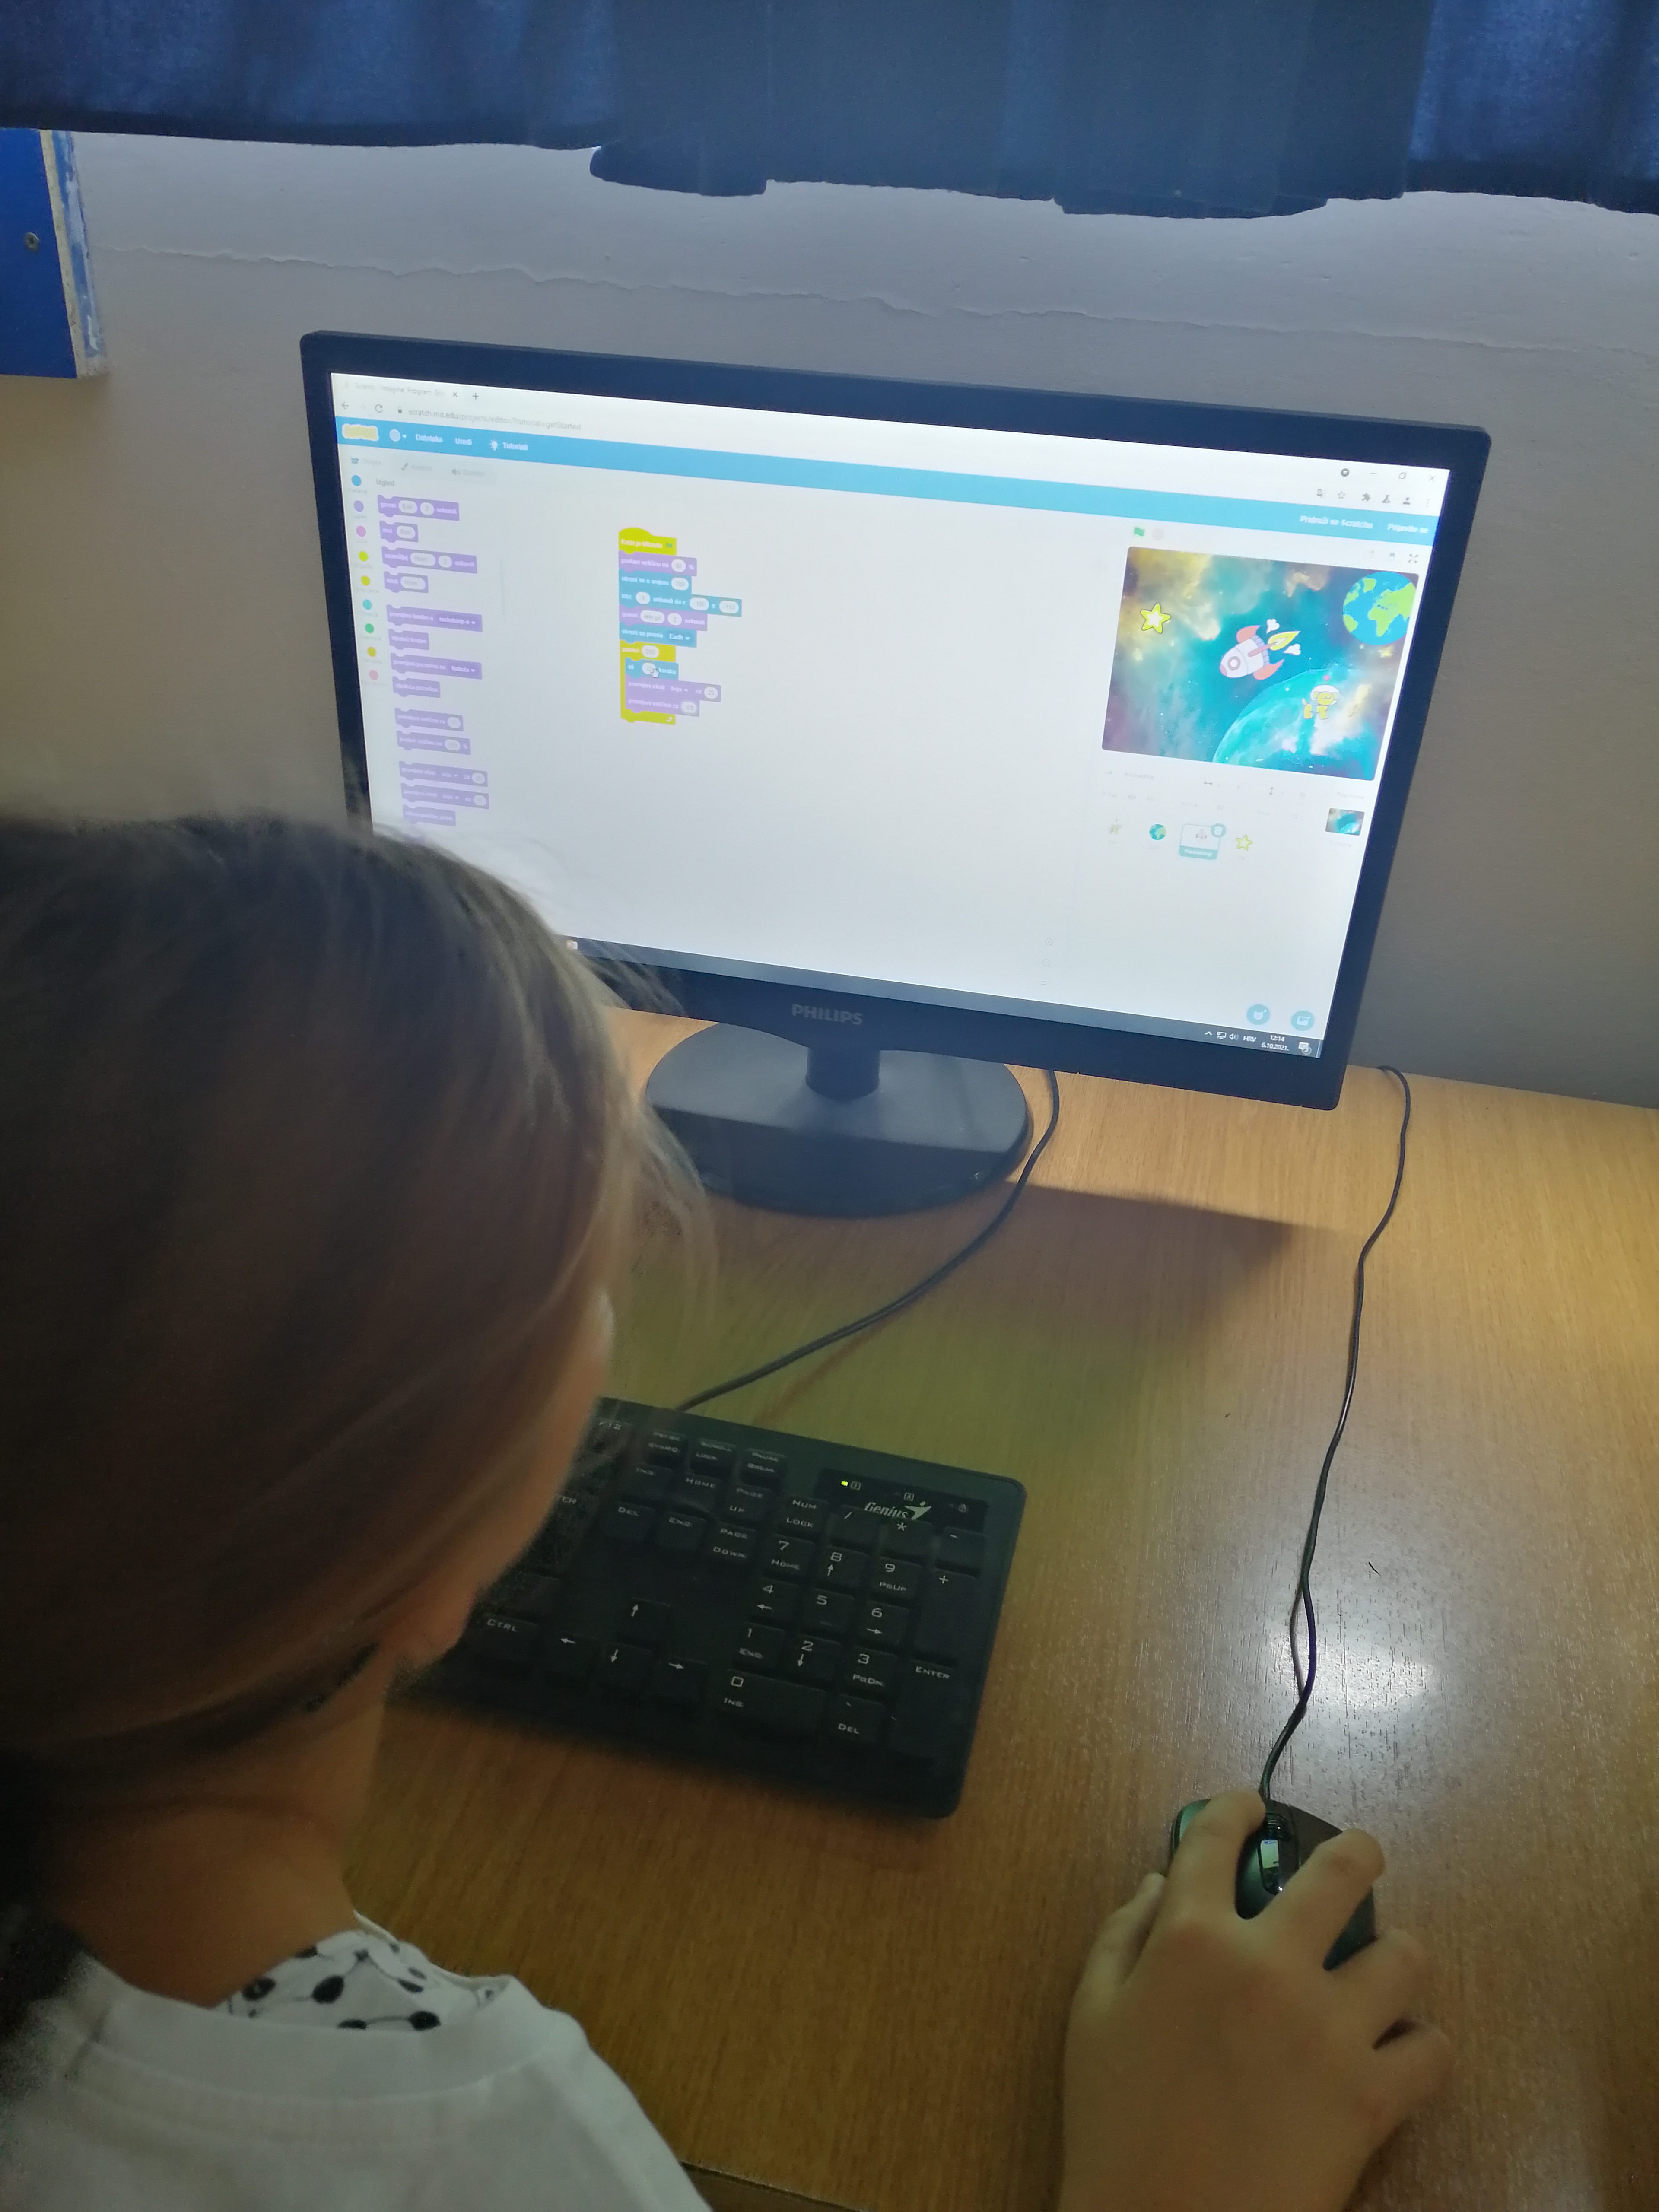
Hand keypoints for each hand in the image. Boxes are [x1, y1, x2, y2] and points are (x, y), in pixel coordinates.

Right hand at [1057, 1790, 1450, 2211]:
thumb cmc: (1113, 2125)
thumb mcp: (1090, 2016)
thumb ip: (1121, 1936)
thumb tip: (1157, 1883)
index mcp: (1190, 1940)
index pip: (1217, 1837)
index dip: (1237, 1808)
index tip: (1251, 1806)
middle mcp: (1267, 1965)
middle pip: (1340, 1872)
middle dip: (1356, 1851)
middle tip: (1359, 1856)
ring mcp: (1327, 2028)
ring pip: (1404, 1954)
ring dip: (1394, 1955)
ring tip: (1383, 1969)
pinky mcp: (1370, 2096)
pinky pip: (1431, 2049)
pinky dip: (1421, 2046)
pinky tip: (1399, 2052)